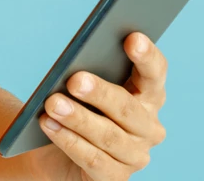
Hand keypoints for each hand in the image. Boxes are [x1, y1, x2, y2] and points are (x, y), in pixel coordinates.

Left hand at [38, 32, 167, 180]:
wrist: (55, 149)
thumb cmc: (75, 105)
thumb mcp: (81, 86)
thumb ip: (85, 71)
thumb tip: (73, 63)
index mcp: (147, 96)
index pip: (154, 74)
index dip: (146, 57)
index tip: (132, 38)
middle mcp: (149, 127)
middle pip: (127, 108)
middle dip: (100, 93)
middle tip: (74, 80)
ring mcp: (135, 156)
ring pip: (108, 136)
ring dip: (78, 118)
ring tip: (52, 103)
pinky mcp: (114, 178)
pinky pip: (93, 160)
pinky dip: (69, 141)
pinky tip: (48, 125)